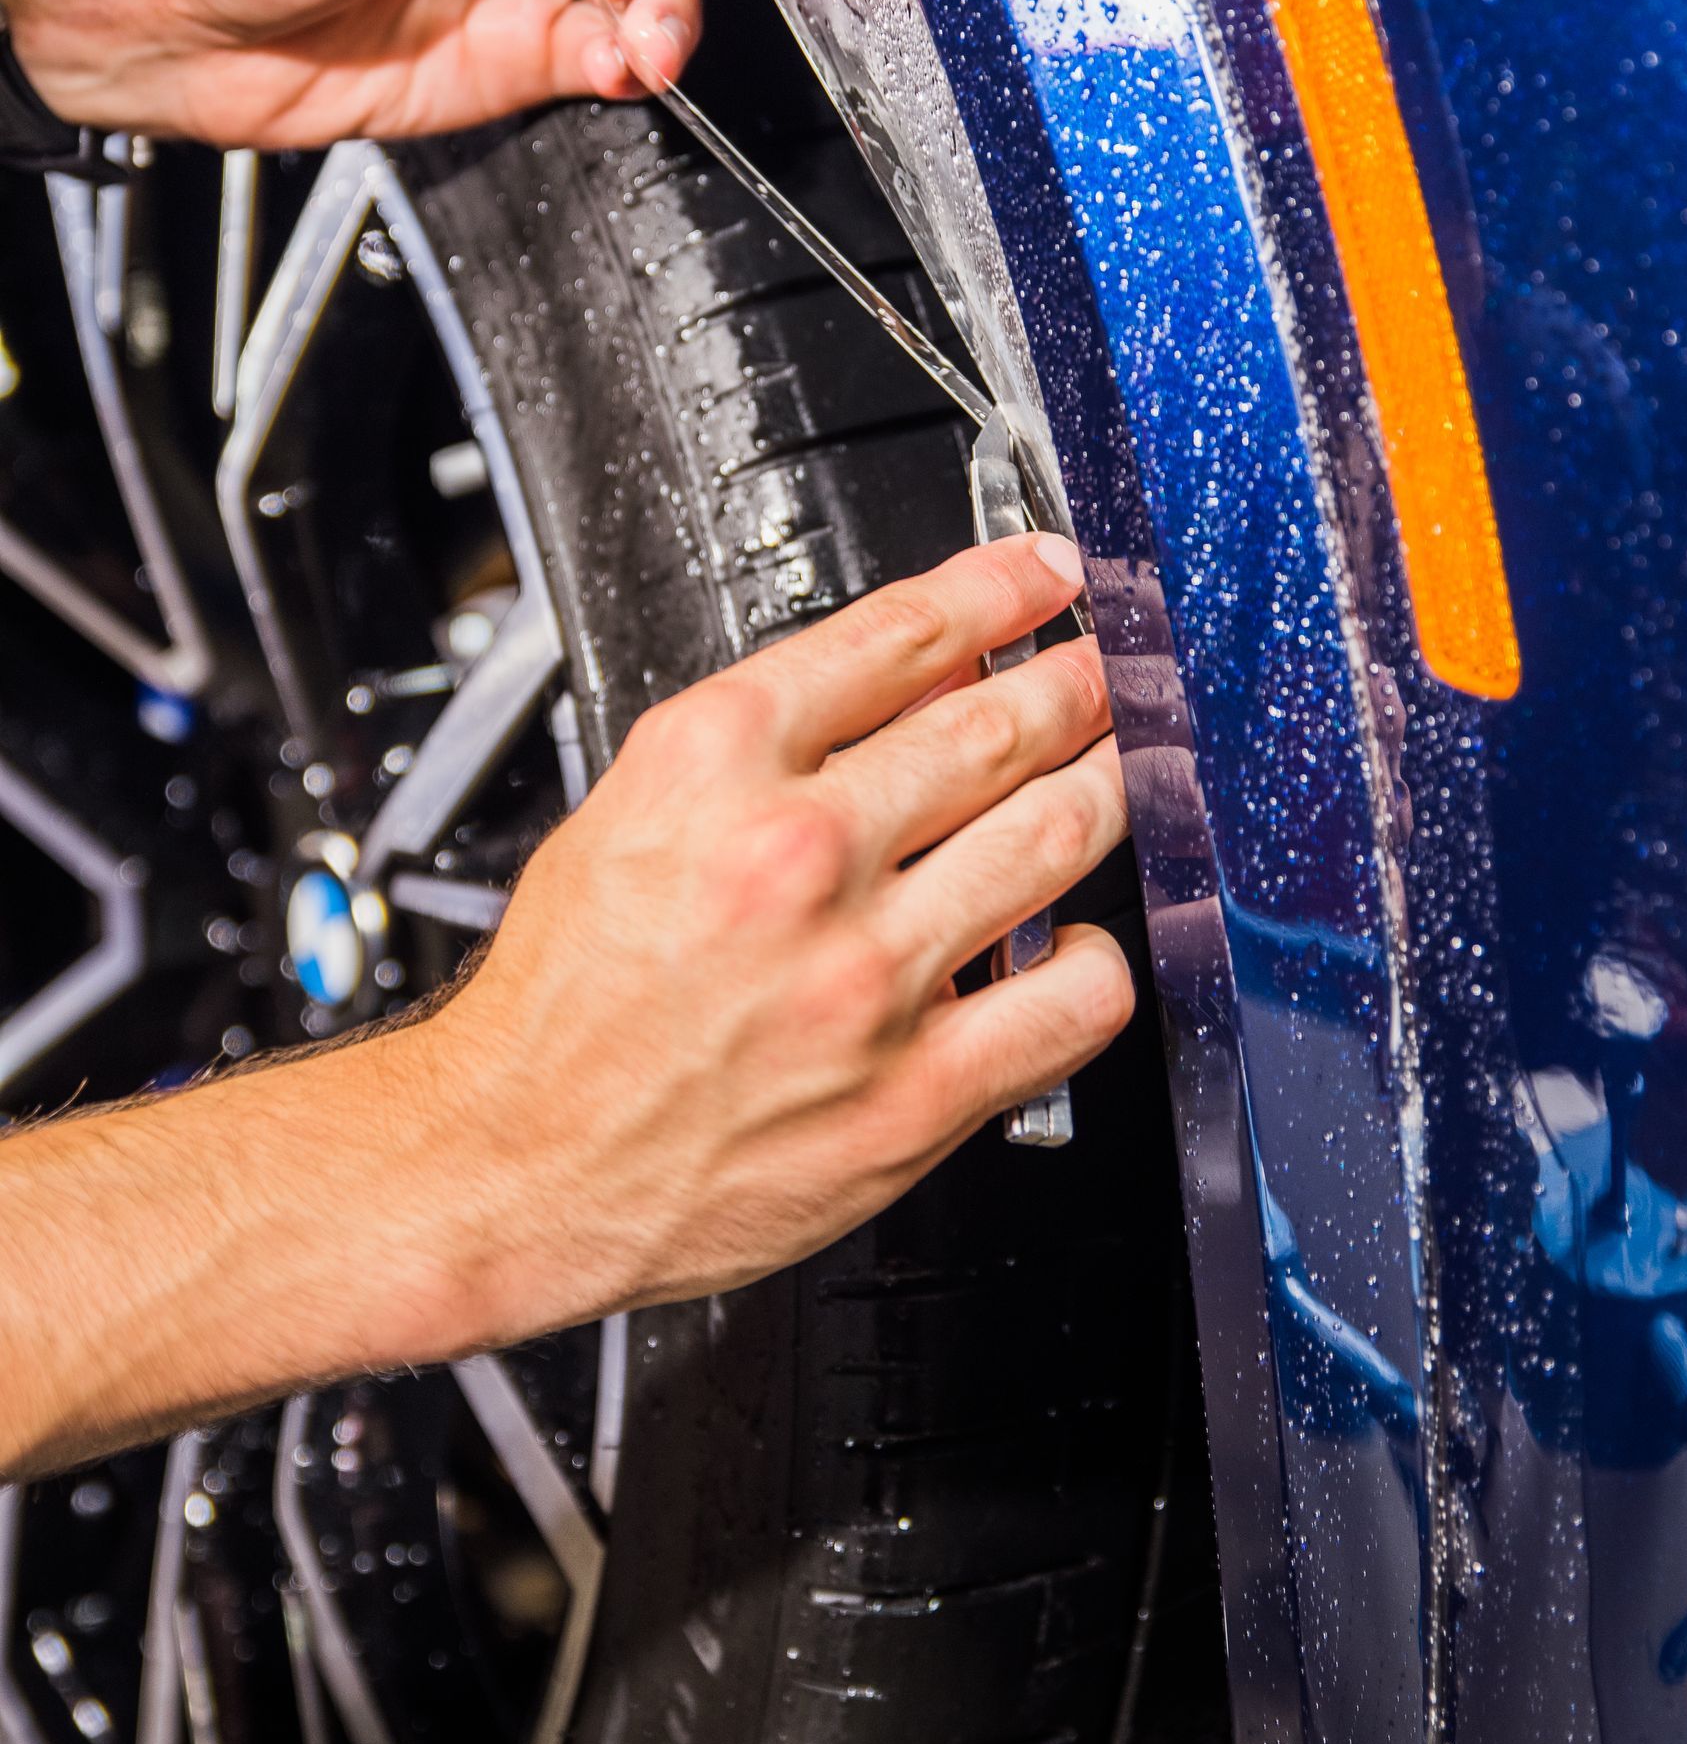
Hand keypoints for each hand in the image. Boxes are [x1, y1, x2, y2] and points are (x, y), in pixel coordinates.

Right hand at [0, 539, 1133, 1473]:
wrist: (509, 1164)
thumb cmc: (561, 1004)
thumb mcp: (631, 810)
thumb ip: (769, 740)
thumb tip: (915, 675)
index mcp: (713, 763)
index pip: (902, 631)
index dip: (1002, 590)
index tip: (1044, 579)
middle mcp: (797, 855)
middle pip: (999, 723)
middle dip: (1077, 684)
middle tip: (1107, 673)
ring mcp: (868, 974)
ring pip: (1057, 835)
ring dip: (1108, 787)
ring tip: (1118, 770)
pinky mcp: (916, 1089)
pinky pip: (1075, 1000)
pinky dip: (1098, 957)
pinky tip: (1076, 945)